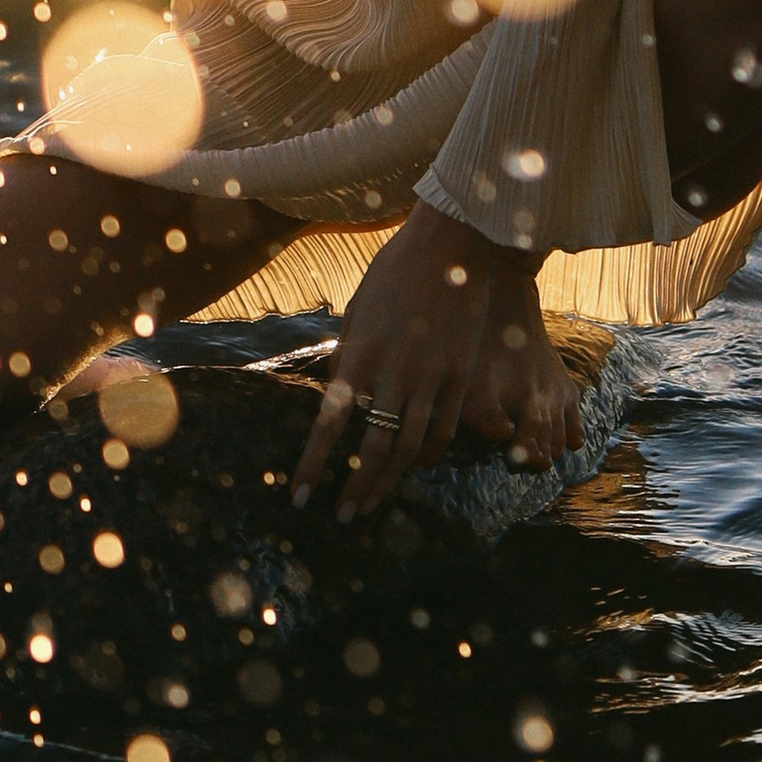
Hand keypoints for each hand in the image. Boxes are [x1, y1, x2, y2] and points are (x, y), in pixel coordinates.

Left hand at [289, 199, 580, 520]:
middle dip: (356, 489)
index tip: (301, 496)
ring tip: (371, 504)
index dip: (314, 464)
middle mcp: (393, 371)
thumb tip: (337, 400)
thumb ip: (349, 360)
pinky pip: (442, 430)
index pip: (330, 423)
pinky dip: (426, 456)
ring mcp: (431, 376)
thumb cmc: (395, 273)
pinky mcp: (459, 376)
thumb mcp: (358, 314)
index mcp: (359, 352)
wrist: (453, 246)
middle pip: (373, 448)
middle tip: (343, 515)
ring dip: (388, 482)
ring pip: (409, 447)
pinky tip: (413, 468)